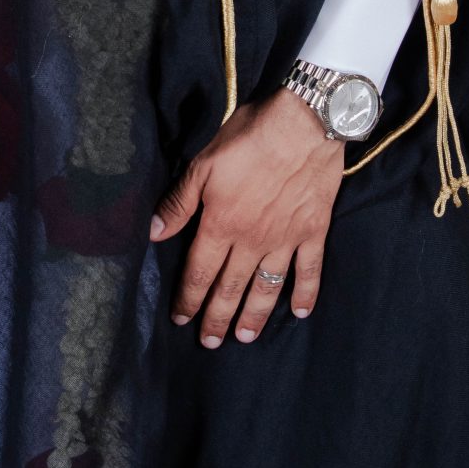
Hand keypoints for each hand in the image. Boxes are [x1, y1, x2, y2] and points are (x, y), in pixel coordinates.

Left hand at [150, 87, 343, 346]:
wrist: (304, 125)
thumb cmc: (249, 138)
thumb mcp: (204, 164)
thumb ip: (180, 201)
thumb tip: (154, 232)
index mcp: (221, 224)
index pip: (200, 272)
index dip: (188, 298)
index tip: (180, 319)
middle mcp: (252, 240)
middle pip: (231, 287)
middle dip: (217, 317)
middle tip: (209, 342)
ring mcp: (285, 239)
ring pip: (267, 287)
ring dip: (255, 315)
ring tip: (245, 337)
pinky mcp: (313, 231)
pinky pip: (309, 270)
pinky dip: (306, 293)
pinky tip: (302, 312)